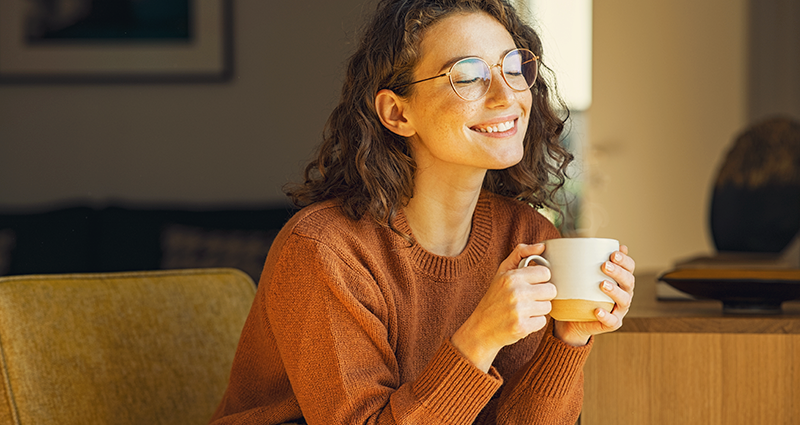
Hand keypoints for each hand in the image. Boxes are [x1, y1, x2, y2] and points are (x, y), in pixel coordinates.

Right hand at [451, 243, 556, 371]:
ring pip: (548, 306)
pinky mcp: (522, 327)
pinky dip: (534, 323)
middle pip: (551, 290)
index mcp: (512, 277)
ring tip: (524, 310)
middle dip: (542, 295)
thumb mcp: (502, 272)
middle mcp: (516, 292)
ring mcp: (519, 310)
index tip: (530, 284)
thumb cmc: (494, 298)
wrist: (481, 328)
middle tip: (528, 299)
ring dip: (538, 309)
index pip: (545, 273)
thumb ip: (520, 254)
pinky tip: (522, 321)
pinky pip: (542, 322)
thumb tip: (542, 246)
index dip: (540, 279)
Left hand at [554, 245, 635, 345]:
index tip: (613, 253)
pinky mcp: (611, 323)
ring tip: (602, 284)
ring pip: (624, 300)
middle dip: (619, 272)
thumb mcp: (579, 276)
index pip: (629, 267)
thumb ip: (581, 260)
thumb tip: (575, 240)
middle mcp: (623, 293)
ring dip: (615, 291)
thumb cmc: (578, 293)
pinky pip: (612, 321)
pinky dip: (606, 316)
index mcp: (619, 280)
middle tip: (604, 266)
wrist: (572, 320)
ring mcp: (619, 310)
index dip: (625, 260)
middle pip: (629, 281)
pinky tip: (597, 310)